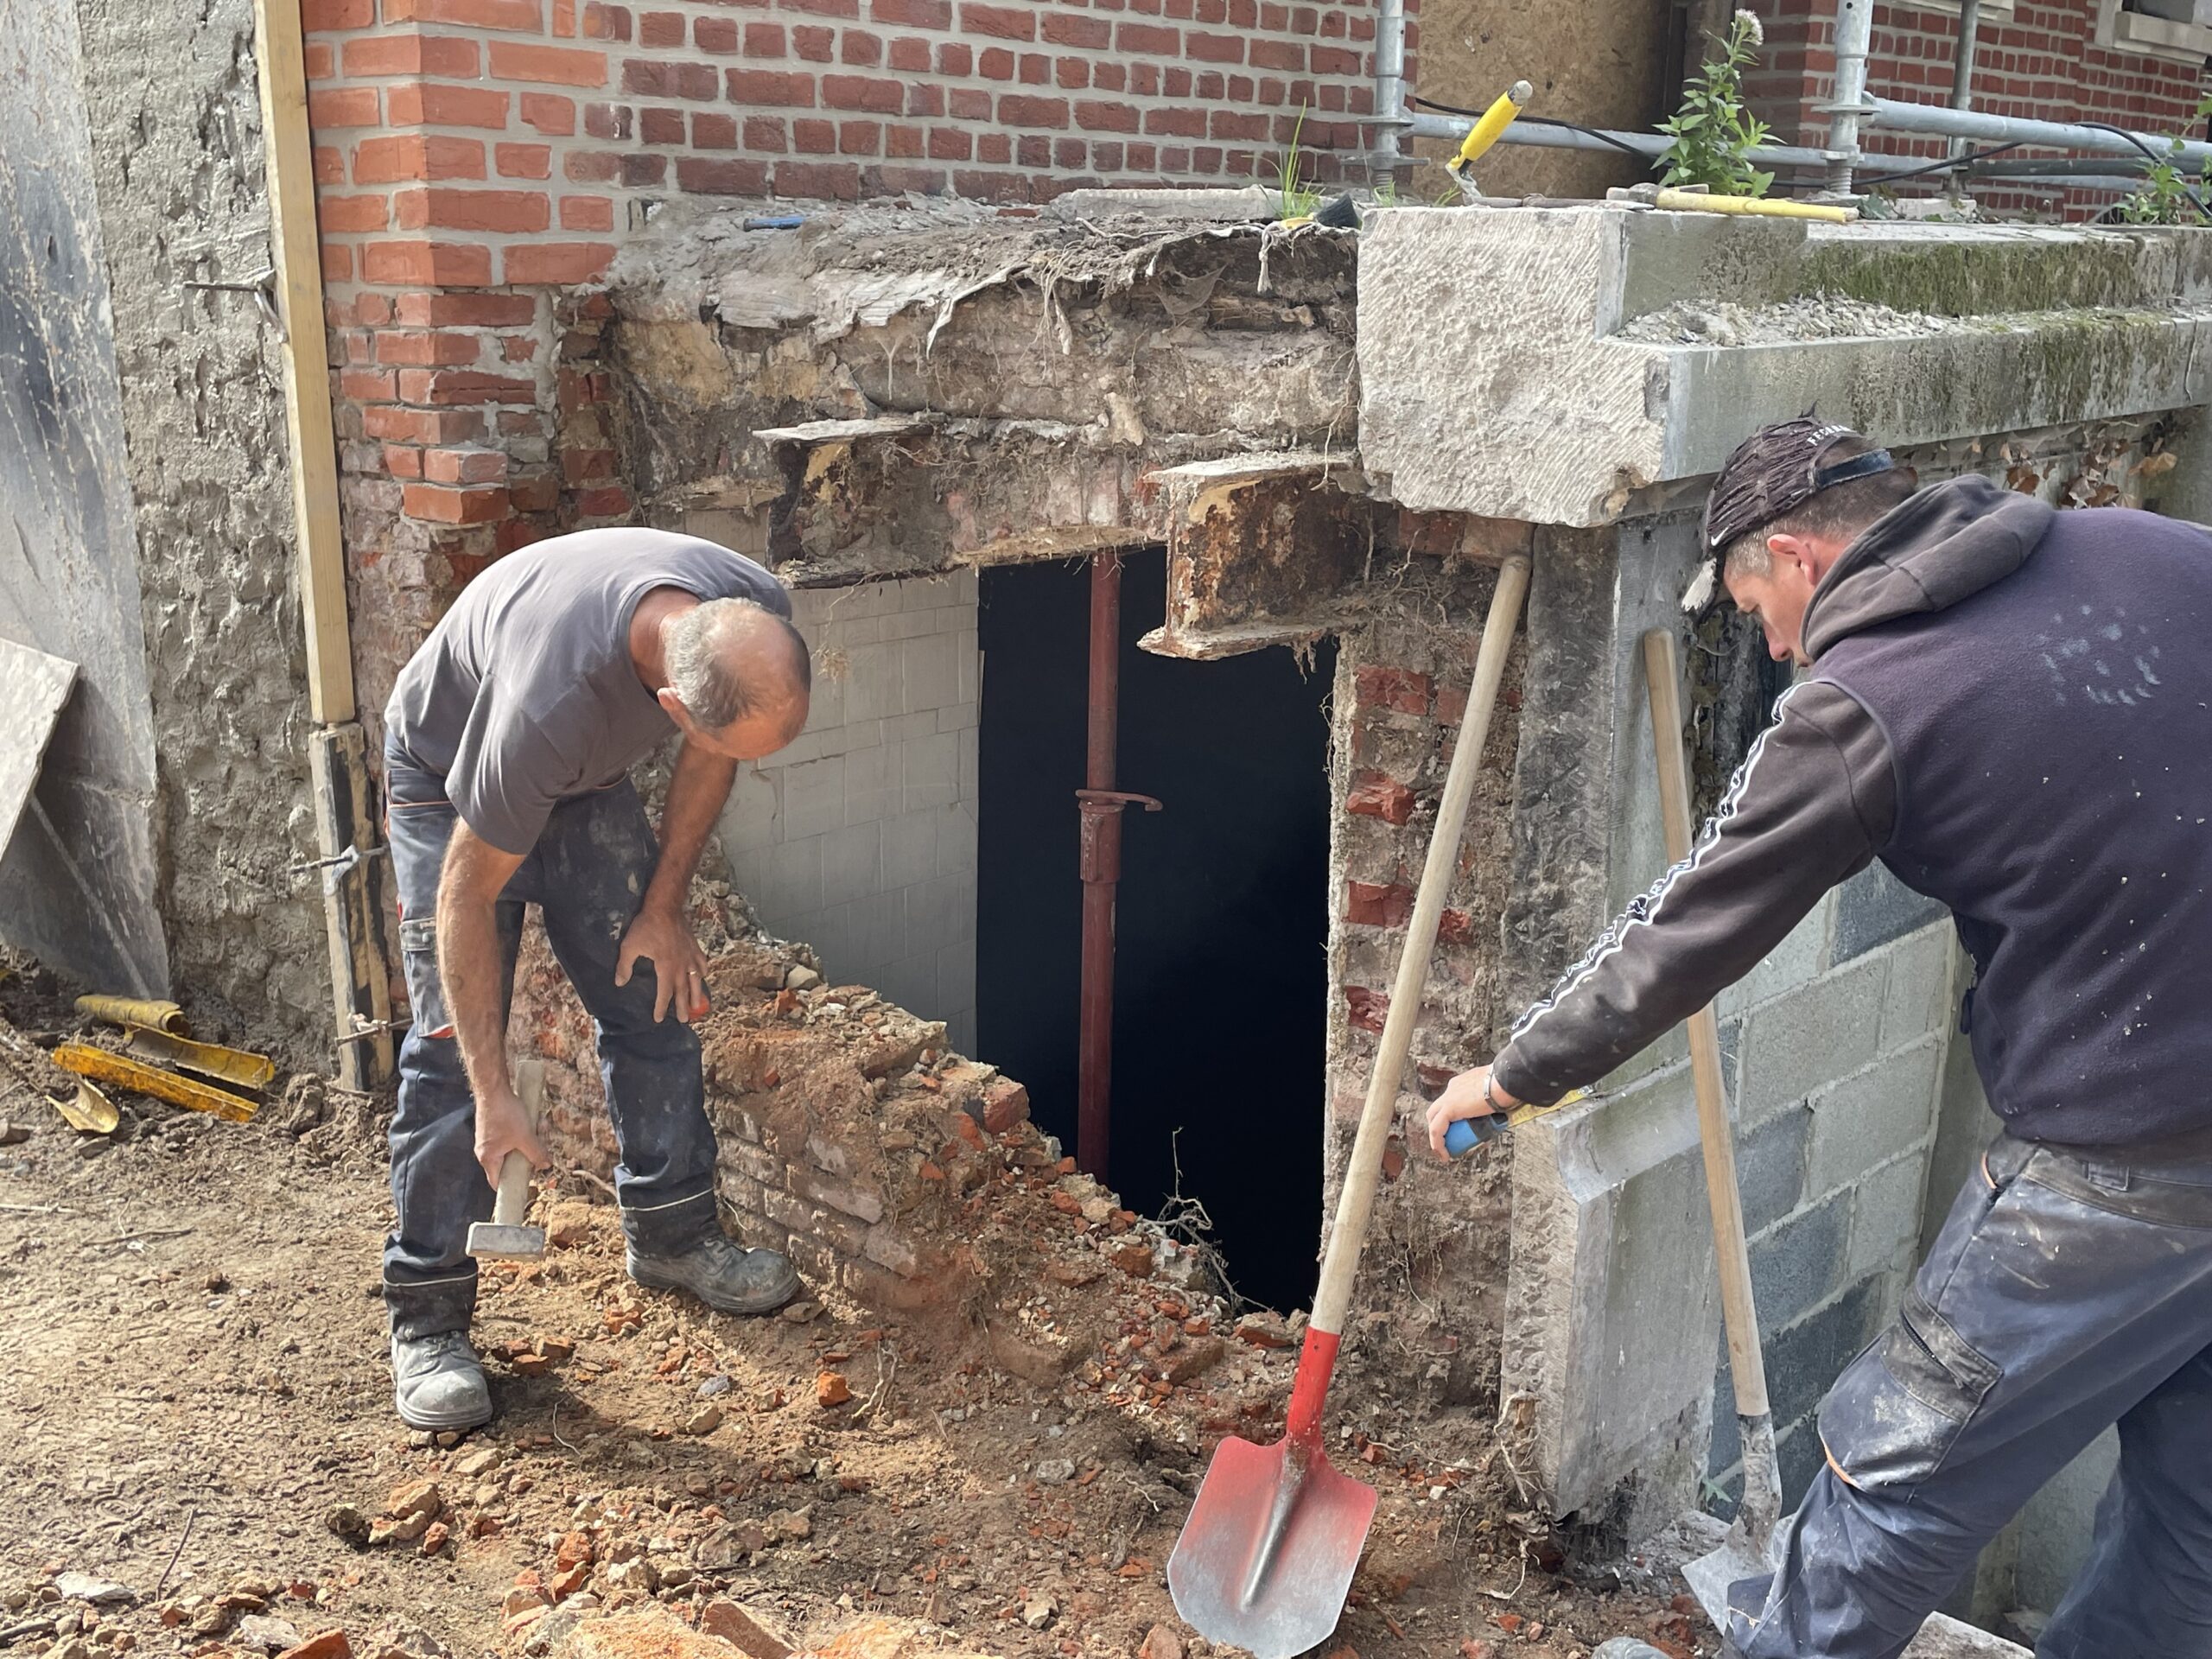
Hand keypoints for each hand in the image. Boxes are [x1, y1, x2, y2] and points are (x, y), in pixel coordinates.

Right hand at [474, 1083, 550, 1189]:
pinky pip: (513, 1135)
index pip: (498, 1182)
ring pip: (516, 1146)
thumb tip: (546, 1167)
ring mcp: (490, 1138)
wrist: (494, 1088)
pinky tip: (536, 1119)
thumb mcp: (525, 1137)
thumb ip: (536, 1154)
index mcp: (488, 1158)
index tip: (528, 1182)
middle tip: (542, 1142)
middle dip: (530, 1152)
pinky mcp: (495, 1127)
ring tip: (540, 1124)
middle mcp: (486, 1150)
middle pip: (512, 1162)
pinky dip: (526, 1128)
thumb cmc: (505, 1113)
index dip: (513, 1184)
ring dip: (531, 1137)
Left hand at [616, 901, 710, 1022]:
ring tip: (697, 1006)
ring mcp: (690, 957)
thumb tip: (620, 983)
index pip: (664, 993)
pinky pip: (701, 963)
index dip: (661, 1007)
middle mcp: (681, 966)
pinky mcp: (695, 947)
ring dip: (696, 995)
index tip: (658, 1019)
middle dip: (682, 1007)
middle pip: (683, 991)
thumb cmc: (646, 926)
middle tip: (683, 1020)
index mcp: (665, 968)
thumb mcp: (630, 946)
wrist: (665, 907)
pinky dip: (702, 972)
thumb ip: (625, 966)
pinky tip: (702, 976)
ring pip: (696, 980)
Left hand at [1425, 1065, 1519, 1160]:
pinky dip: (1438, 1143)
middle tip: (1450, 1141)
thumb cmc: (1508, 1086)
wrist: (1506, 1082)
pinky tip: (1444, 1154)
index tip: (1461, 1128)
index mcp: (1462, 1083)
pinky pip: (1436, 1129)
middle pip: (1438, 1110)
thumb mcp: (1497, 1092)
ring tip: (1446, 1151)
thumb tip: (1506, 1107)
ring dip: (1438, 1137)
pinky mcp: (1449, 1108)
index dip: (1453, 1116)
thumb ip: (1496, 1098)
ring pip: (1434, 1119)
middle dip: (1441, 1126)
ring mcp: (1449, 1097)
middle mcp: (1452, 1088)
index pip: (1451, 1100)